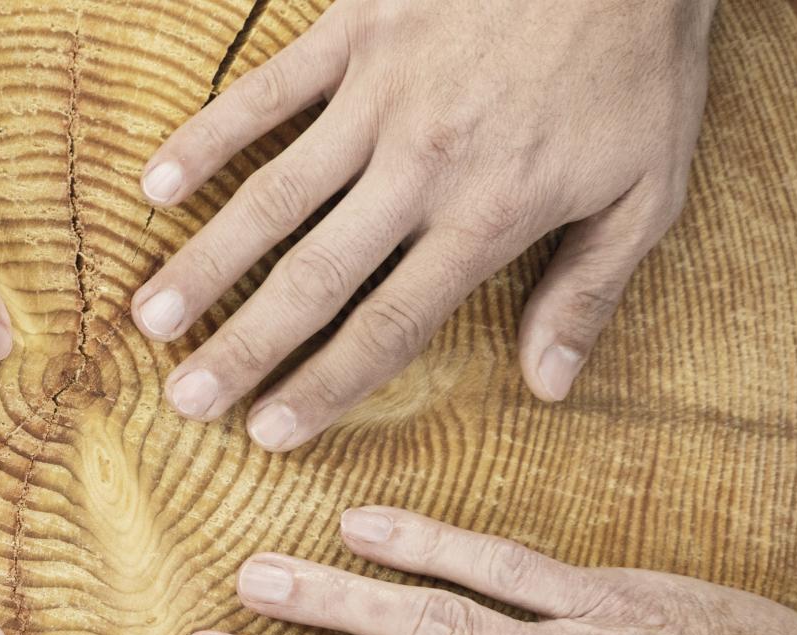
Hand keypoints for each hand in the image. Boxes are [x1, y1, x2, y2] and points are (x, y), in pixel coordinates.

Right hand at [133, 0, 714, 448]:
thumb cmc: (640, 65)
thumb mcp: (647, 190)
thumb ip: (590, 290)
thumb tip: (549, 386)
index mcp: (490, 215)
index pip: (389, 323)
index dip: (324, 384)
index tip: (268, 433)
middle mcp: (422, 167)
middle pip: (315, 277)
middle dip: (244, 346)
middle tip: (183, 399)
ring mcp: (379, 97)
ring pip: (274, 196)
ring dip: (207, 261)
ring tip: (148, 318)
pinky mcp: (356, 32)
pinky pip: (267, 92)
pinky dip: (209, 137)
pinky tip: (155, 185)